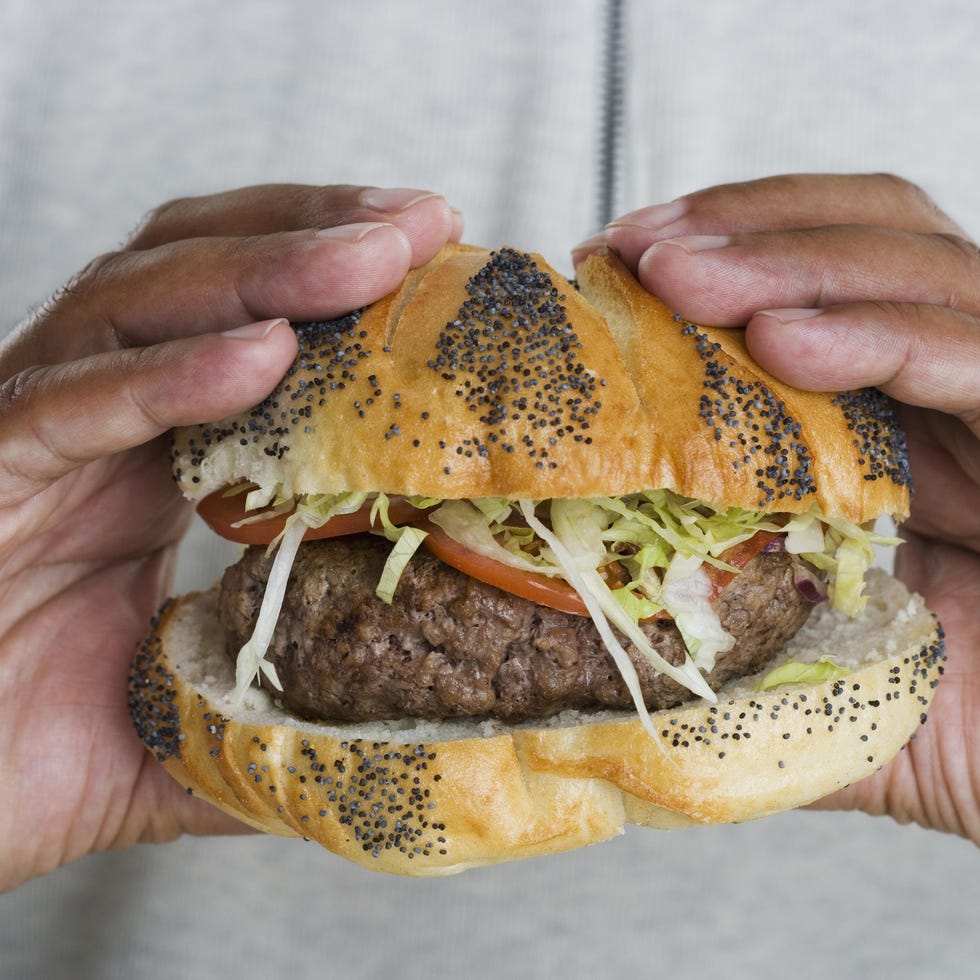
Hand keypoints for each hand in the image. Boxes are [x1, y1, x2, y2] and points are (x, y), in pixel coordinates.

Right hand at [0, 183, 462, 889]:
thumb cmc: (26, 761)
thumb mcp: (191, 720)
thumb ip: (284, 707)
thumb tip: (391, 726)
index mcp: (146, 462)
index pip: (241, 328)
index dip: (337, 289)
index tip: (437, 269)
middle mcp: (90, 429)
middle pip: (194, 276)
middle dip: (313, 234)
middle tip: (426, 222)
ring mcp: (26, 443)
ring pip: (134, 308)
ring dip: (261, 270)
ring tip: (374, 254)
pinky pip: (65, 409)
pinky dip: (163, 377)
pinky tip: (260, 356)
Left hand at [576, 173, 979, 843]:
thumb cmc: (954, 729)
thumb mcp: (804, 674)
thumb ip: (716, 641)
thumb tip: (584, 642)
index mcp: (888, 426)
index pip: (815, 282)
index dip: (718, 249)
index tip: (610, 262)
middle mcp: (954, 392)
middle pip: (868, 238)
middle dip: (744, 231)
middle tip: (638, 252)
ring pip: (921, 273)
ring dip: (792, 264)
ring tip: (681, 280)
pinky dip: (885, 339)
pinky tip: (787, 346)